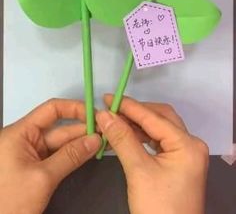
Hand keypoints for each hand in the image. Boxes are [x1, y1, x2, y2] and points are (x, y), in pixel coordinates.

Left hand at [0, 99, 100, 213]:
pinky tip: (87, 153)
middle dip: (82, 129)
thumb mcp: (42, 178)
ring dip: (80, 142)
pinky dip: (72, 154)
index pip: (51, 110)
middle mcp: (23, 140)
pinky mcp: (33, 168)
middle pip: (58, 127)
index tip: (93, 114)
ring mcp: (28, 155)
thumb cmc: (6, 204)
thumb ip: (70, 156)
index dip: (74, 109)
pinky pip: (56, 155)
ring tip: (101, 142)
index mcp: (19, 134)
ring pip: (59, 143)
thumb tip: (92, 141)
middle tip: (105, 131)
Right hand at [96, 95, 208, 213]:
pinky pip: (160, 141)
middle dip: (136, 112)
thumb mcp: (138, 171)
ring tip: (115, 121)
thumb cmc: (157, 208)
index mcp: (187, 144)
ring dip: (138, 124)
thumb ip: (122, 139)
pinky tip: (127, 135)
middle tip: (111, 109)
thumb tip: (104, 115)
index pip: (154, 117)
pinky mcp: (180, 164)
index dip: (129, 106)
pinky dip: (143, 136)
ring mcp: (187, 154)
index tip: (108, 98)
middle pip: (161, 117)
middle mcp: (191, 145)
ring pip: (160, 129)